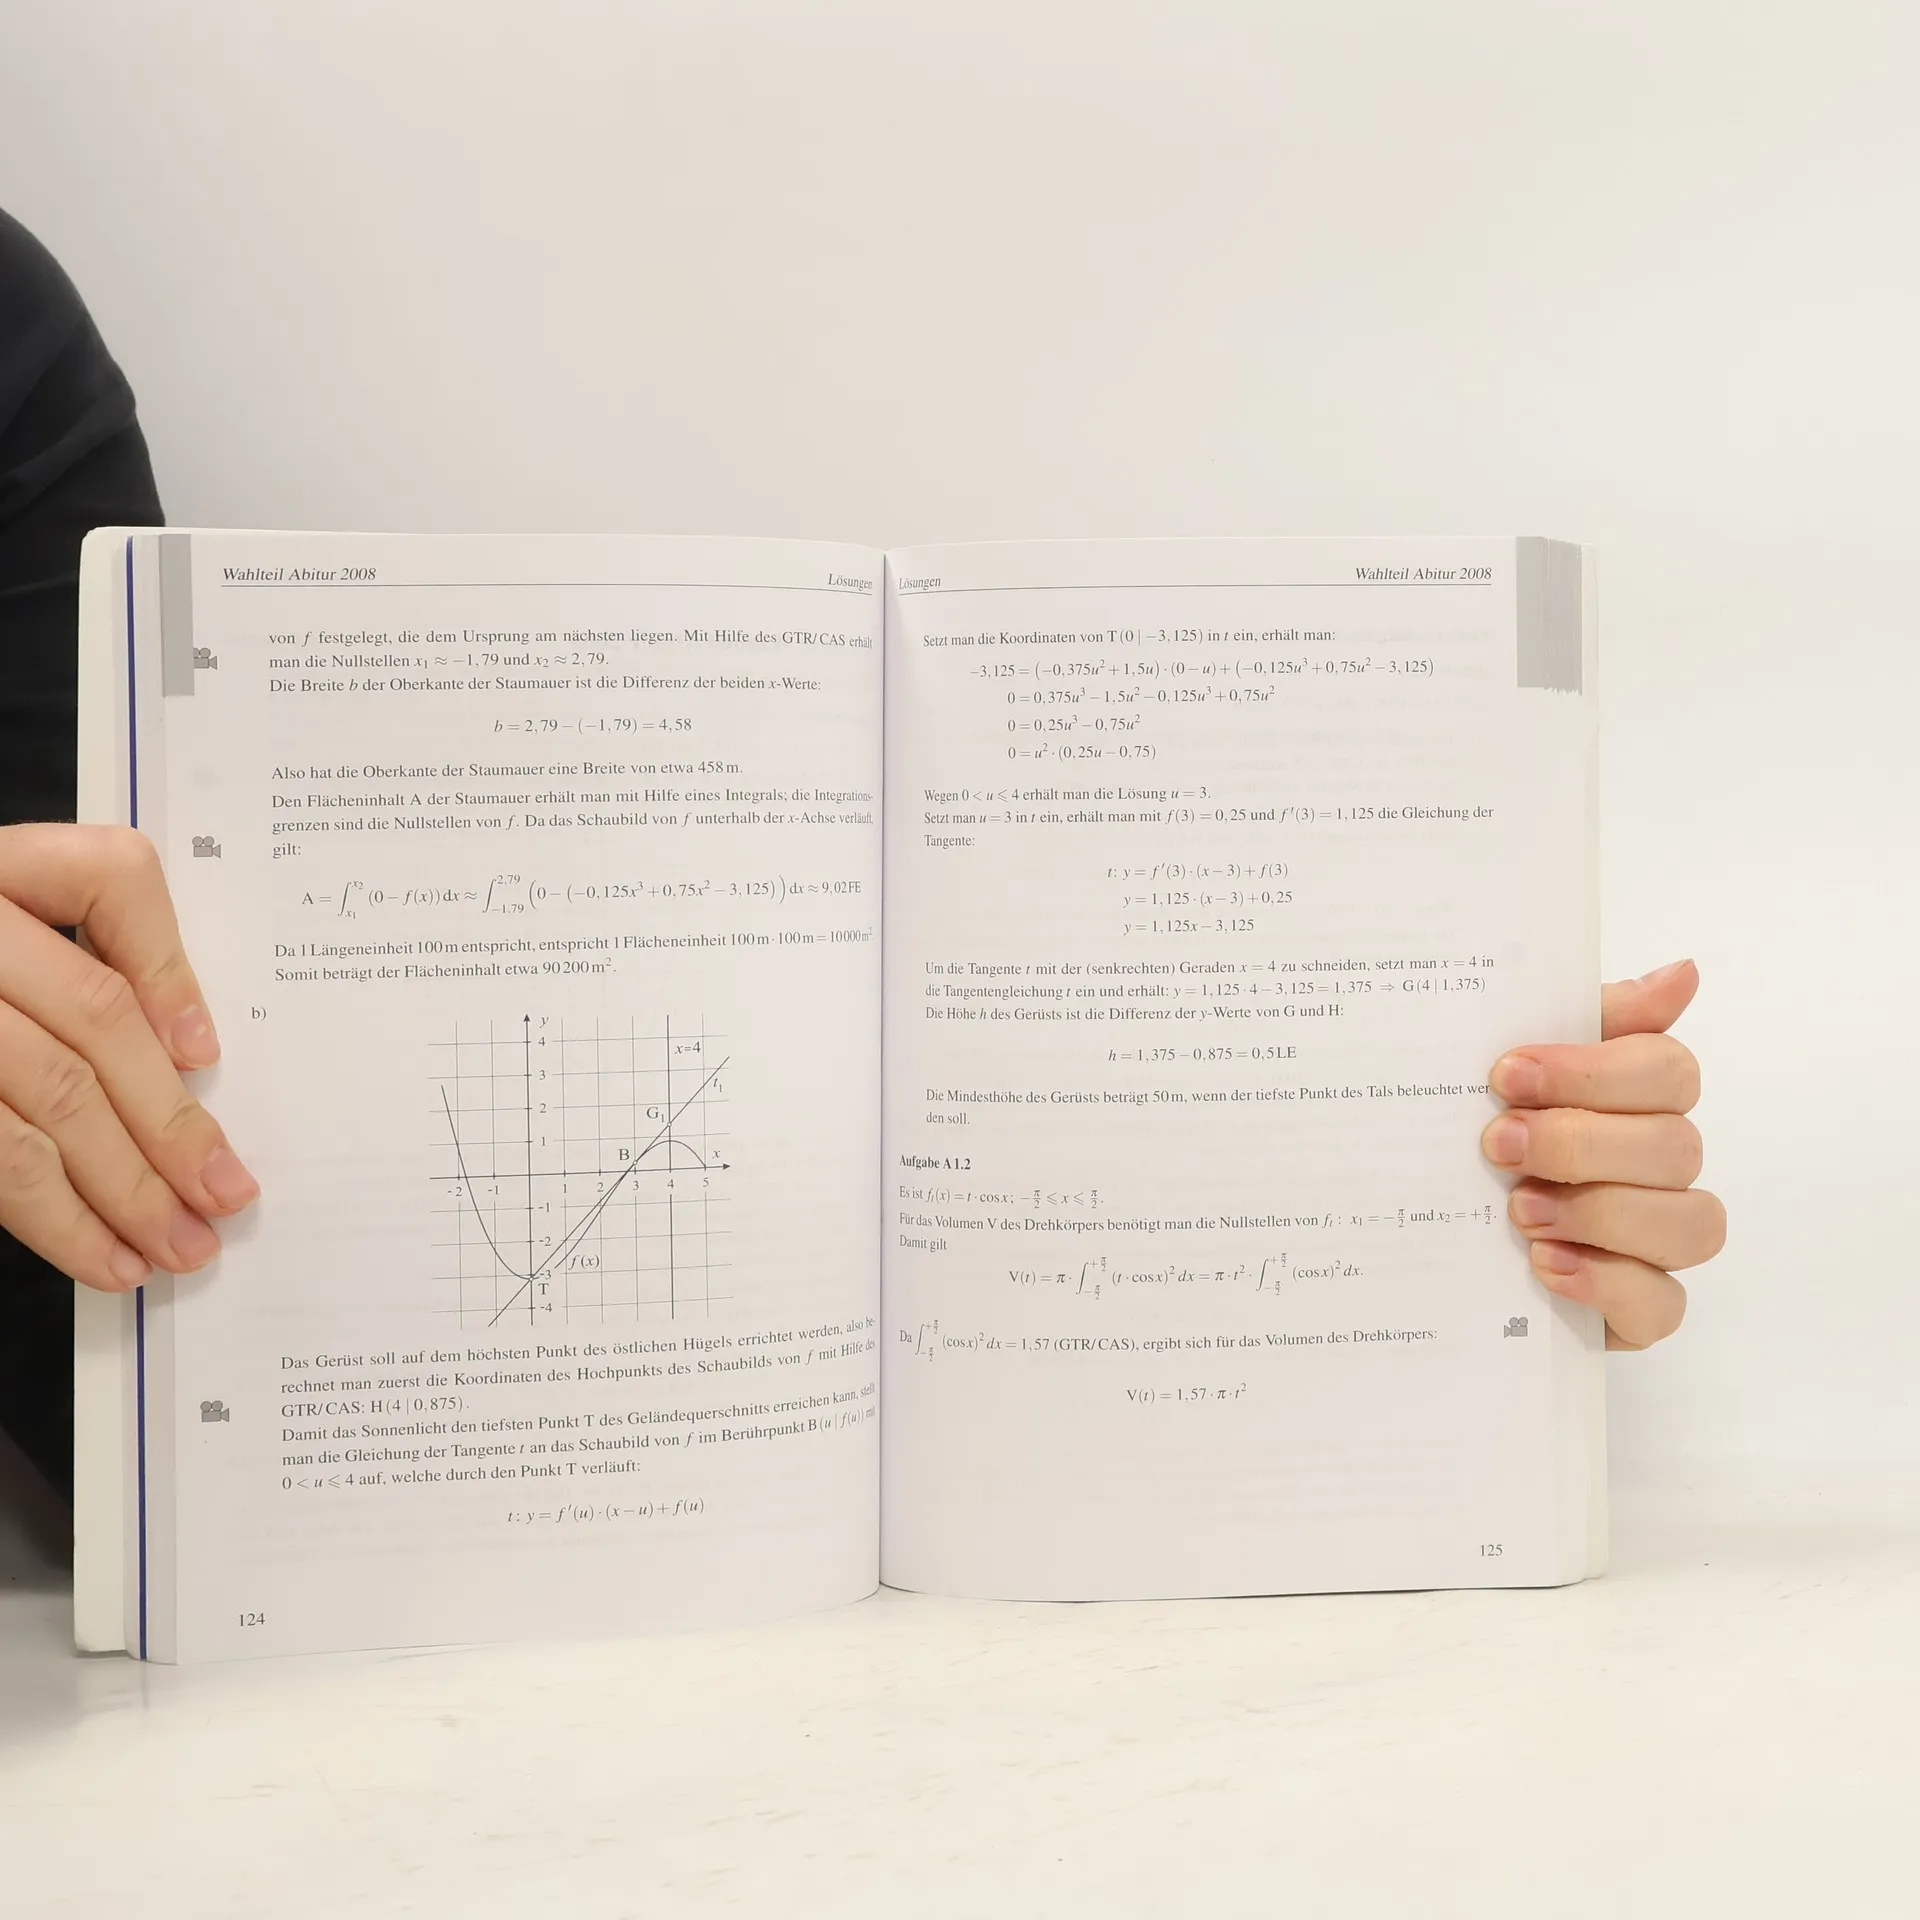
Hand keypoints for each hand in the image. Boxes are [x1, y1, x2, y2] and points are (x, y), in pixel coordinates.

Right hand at [0, 823, 257, 1292]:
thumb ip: (91, 958)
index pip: (106, 876)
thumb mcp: (18, 931)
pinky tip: (102, 1253)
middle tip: (226, 1196)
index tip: (208, 1053)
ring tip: (177, 1246)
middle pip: (92, 1017)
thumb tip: (188, 1047)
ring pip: (45, 1098)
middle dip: (170, 1121)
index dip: (169, 965)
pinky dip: (54, 1216)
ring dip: (123, 1189)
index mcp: (1, 869)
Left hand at [1481, 959, 1722, 1349]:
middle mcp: (1663, 1168)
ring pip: (1691, 1224)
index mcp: (1640, 1099)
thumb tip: (1683, 972)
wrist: (1441, 1238)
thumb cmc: (1493, 1133)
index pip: (1668, 1071)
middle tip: (1498, 1145)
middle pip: (1675, 1146)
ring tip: (1519, 1211)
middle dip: (1581, 1143)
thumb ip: (1588, 1017)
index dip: (1593, 1072)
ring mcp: (1661, 1242)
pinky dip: (1605, 1281)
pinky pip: (1663, 1303)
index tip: (1506, 1073)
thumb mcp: (1516, 1070)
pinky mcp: (1643, 1309)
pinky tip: (1544, 1265)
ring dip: (1600, 1212)